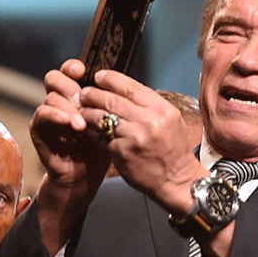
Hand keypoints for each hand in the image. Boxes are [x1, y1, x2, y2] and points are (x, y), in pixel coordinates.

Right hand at [29, 60, 111, 192]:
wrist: (88, 174)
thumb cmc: (102, 145)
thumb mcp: (110, 121)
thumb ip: (111, 103)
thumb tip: (121, 84)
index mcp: (77, 93)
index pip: (70, 71)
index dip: (74, 67)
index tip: (84, 70)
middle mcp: (60, 100)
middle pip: (55, 78)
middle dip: (68, 84)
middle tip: (82, 97)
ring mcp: (48, 113)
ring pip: (51, 97)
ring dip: (68, 107)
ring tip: (83, 122)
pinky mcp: (39, 129)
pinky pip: (42, 115)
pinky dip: (56, 116)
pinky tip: (72, 123)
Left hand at [76, 69, 206, 209]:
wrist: (176, 180)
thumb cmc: (173, 149)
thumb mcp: (171, 120)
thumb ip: (149, 104)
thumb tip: (123, 90)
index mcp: (162, 110)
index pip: (130, 86)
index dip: (110, 79)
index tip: (99, 77)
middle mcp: (148, 121)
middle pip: (112, 100)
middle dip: (93, 93)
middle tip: (84, 93)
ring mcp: (133, 137)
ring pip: (101, 117)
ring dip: (87, 111)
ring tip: (81, 108)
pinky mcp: (121, 152)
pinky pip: (99, 136)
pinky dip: (90, 129)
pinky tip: (86, 126)